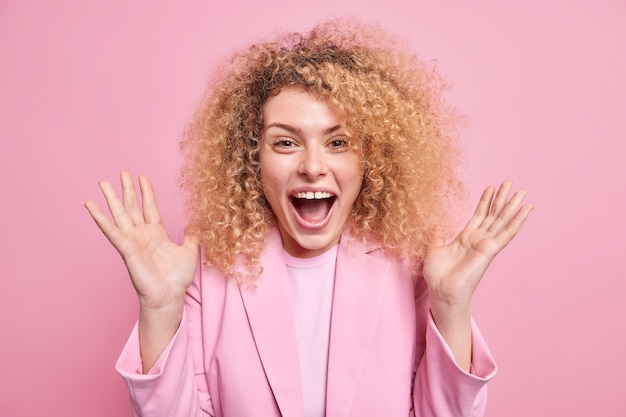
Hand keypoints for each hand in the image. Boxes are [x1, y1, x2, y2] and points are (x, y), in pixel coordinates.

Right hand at [83, 171, 197, 311]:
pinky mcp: (125, 249)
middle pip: (132, 207)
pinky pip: (111, 231)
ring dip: (111, 199)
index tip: (142, 176)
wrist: (169, 296)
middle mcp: (142, 235)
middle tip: (122, 171)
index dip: (146, 192)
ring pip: (120, 215)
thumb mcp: (189, 251)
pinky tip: (90, 206)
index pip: (149, 206)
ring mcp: (133, 241)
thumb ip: (191, 235)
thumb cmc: (178, 278)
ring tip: (102, 183)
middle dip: (127, 189)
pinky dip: (100, 218)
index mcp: (157, 233)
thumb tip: (199, 222)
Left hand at [422, 181, 531, 370]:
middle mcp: (478, 239)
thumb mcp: (433, 248)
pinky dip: (517, 221)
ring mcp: (486, 244)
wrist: (442, 290)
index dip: (485, 201)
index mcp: (466, 238)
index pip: (479, 215)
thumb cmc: (437, 274)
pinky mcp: (491, 250)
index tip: (491, 187)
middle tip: (511, 183)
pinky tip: (526, 210)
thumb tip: (436, 224)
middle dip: (502, 199)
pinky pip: (507, 233)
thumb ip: (437, 234)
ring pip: (503, 221)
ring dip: (513, 206)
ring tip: (522, 191)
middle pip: (494, 214)